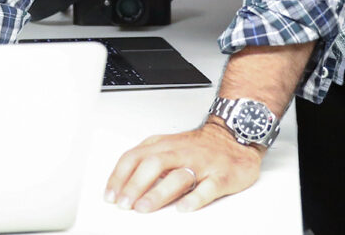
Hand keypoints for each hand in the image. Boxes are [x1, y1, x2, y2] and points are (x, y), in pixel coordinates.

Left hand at [105, 121, 262, 212]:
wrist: (233, 137)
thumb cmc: (196, 146)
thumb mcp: (166, 146)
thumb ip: (146, 160)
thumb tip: (122, 183)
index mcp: (162, 145)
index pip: (133, 158)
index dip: (119, 177)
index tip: (111, 195)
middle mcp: (179, 152)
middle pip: (152, 165)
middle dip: (134, 185)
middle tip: (124, 204)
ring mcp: (201, 164)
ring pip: (177, 177)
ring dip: (158, 193)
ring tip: (144, 207)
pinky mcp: (221, 175)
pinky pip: (208, 188)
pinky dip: (195, 198)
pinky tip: (183, 208)